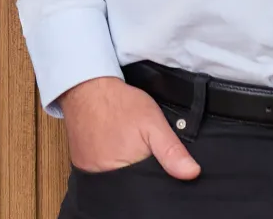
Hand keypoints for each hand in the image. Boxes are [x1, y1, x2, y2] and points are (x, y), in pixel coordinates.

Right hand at [59, 77, 200, 178]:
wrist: (86, 86)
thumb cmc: (119, 103)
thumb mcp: (153, 123)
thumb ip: (172, 150)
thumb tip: (192, 172)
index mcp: (126, 172)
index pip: (148, 186)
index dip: (155, 174)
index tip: (155, 159)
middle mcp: (105, 177)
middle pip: (131, 184)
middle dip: (138, 169)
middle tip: (137, 146)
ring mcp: (90, 171)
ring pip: (115, 177)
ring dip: (122, 165)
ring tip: (123, 144)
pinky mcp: (80, 163)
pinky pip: (98, 170)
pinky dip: (106, 161)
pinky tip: (110, 144)